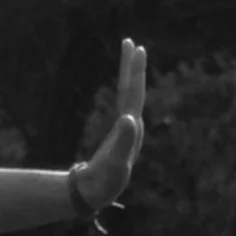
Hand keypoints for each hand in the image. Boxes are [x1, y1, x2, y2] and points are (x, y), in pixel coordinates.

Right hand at [77, 37, 146, 205]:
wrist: (99, 193)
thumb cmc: (105, 178)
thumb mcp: (114, 161)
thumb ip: (123, 141)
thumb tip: (130, 117)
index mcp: (131, 127)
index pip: (133, 93)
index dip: (134, 71)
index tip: (136, 48)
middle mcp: (132, 124)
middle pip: (133, 89)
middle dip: (133, 66)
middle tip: (130, 42)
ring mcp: (126, 128)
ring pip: (129, 95)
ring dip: (129, 74)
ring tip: (128, 55)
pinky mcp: (118, 132)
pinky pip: (122, 103)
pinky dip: (122, 89)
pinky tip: (123, 85)